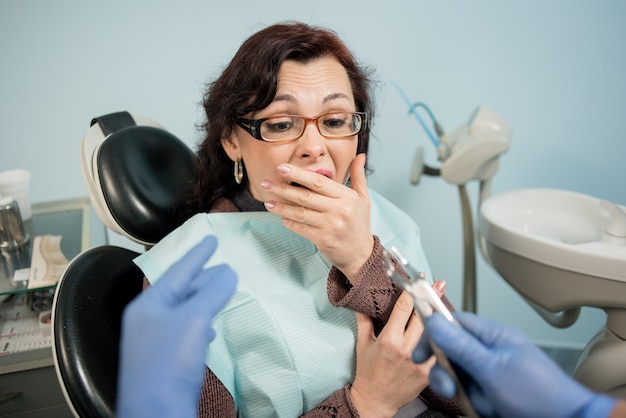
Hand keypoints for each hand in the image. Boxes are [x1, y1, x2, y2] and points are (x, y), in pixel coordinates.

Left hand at [117, 236, 236, 417]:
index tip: (211, 238)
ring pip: (184, 311)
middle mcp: (148, 320)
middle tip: (221, 262)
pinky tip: (210, 327)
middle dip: (202, 276)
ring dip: (204, 299)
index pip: (177, 271)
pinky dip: (201, 323)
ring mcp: (156, 341)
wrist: (157, 413)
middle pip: (180, 290)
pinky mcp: (167, 360)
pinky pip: (186, 331)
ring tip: (221, 289)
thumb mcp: (193, 320)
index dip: (197, 254)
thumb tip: (227, 272)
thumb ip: (211, 293)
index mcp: (147, 306)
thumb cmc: (167, 365)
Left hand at [262, 153, 373, 282]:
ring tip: (268, 202)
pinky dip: (290, 223)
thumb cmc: (359, 224)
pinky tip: (281, 217)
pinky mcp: (323, 239)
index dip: (299, 174)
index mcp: (347, 197)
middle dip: (283, 189)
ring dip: (282, 207)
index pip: (319, 182)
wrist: (361, 254)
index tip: (282, 168)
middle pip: (306, 196)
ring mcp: (331, 225)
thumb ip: (358, 176)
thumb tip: (360, 156)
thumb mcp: (363, 199)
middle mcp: (339, 210)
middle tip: (266, 183)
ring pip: (300, 213)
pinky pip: (301, 228)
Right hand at [350, 286, 444, 417]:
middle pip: (424, 317)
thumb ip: (364, 320)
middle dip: (431, 298)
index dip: (412, 291)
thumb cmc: (368, 373)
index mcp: (389, 340)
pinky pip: (439, 352)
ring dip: (441, 319)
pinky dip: (444, 341)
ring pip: (436, 334)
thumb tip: (362, 302)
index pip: (403, 309)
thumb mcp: (363, 344)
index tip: (418, 279)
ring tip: (446, 305)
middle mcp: (405, 350)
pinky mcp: (428, 374)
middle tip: (438, 285)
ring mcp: (419, 362)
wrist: (376, 400)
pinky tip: (449, 331)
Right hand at [412, 312, 616, 417]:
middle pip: (450, 350)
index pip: (454, 323)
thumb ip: (460, 345)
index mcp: (493, 336)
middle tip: (446, 384)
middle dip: (443, 368)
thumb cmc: (539, 394)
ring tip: (468, 400)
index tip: (419, 352)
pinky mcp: (490, 393)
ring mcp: (489, 373)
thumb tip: (433, 320)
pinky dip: (468, 401)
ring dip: (456, 388)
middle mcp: (489, 351)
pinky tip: (482, 408)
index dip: (434, 334)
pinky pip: (467, 392)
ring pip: (456, 373)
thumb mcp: (492, 368)